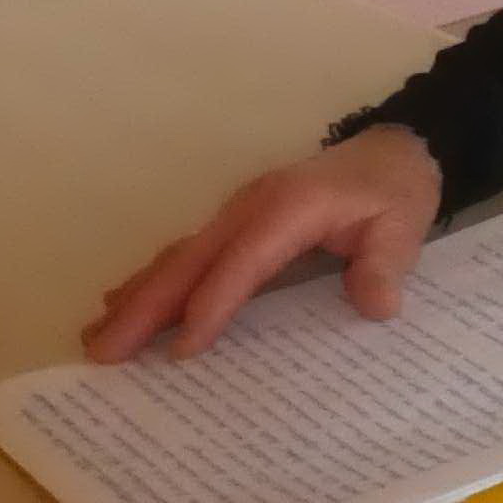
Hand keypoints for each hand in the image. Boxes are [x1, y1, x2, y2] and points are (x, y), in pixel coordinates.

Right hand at [81, 123, 443, 361]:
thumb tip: (376, 306)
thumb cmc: (395, 192)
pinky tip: (124, 305)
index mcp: (288, 208)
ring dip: (137, 296)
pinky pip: (188, 254)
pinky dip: (153, 281)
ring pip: (178, 257)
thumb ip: (386, 265)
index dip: (212, 304)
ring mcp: (236, 211)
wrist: (393, 151)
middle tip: (104, 351)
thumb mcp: (404, 226)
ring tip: (98, 337)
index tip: (184, 349)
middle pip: (190, 260)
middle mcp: (250, 207)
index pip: (242, 262)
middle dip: (145, 306)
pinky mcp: (234, 222)